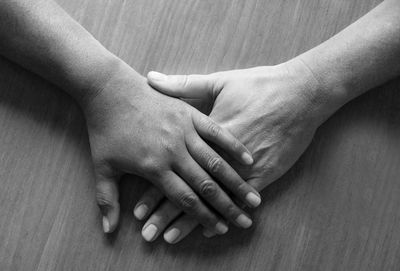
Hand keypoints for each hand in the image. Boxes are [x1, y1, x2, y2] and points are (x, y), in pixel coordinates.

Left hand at [83, 63, 261, 236]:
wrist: (107, 86)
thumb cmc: (103, 125)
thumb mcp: (101, 164)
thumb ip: (106, 199)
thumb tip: (107, 230)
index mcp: (155, 167)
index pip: (184, 198)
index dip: (201, 217)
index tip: (218, 230)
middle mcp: (174, 152)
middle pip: (206, 185)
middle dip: (226, 207)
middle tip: (243, 223)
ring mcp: (185, 131)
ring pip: (216, 162)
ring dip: (236, 183)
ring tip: (253, 201)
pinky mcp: (190, 113)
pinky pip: (217, 132)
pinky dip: (233, 147)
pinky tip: (247, 160)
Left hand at [135, 59, 342, 242]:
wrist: (299, 93)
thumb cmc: (258, 85)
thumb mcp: (219, 82)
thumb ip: (182, 85)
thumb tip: (150, 78)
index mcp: (201, 136)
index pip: (172, 169)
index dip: (153, 193)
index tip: (137, 213)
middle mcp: (216, 156)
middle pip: (187, 190)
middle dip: (165, 214)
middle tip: (148, 234)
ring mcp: (240, 169)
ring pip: (210, 200)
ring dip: (191, 222)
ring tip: (171, 238)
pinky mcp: (262, 174)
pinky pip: (238, 201)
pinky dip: (225, 214)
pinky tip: (213, 230)